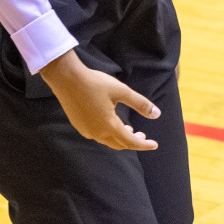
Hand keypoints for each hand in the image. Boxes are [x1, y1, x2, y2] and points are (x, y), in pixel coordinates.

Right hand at [40, 50, 160, 150]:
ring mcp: (86, 130)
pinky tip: (111, 123)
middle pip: (119, 144)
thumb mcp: (121, 91)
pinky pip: (98, 135)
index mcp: (108, 125)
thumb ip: (140, 104)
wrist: (66, 78)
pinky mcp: (79, 125)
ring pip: (107, 140)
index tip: (154, 145)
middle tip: (144, 136)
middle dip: (133, 142)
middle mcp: (96, 132)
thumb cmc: (95, 83)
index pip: (130, 142)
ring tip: (129, 130)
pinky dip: (109, 134)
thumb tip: (157, 114)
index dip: (144, 145)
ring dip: (120, 138)